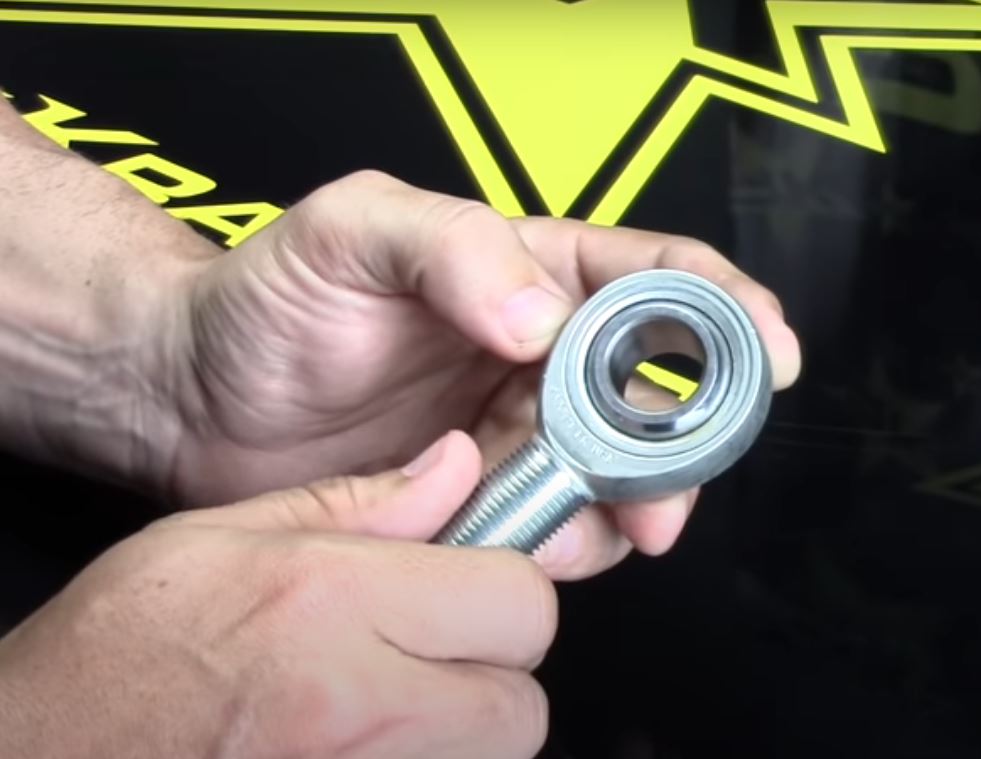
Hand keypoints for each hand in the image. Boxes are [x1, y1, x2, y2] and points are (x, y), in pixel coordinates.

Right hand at [0, 432, 555, 758]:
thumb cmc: (118, 654)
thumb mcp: (226, 535)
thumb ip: (361, 504)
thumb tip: (455, 468)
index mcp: (331, 602)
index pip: (518, 600)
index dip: (505, 586)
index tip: (472, 579)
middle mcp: (355, 706)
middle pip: (519, 701)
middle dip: (491, 669)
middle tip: (432, 646)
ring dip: (460, 726)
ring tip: (385, 696)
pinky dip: (424, 758)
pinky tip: (361, 736)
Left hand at [156, 171, 801, 578]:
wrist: (195, 396)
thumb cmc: (269, 297)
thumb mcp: (354, 231)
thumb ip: (455, 249)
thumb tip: (544, 318)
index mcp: (528, 270)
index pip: (656, 278)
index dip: (727, 311)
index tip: (769, 355)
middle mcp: (539, 351)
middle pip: (657, 395)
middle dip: (681, 449)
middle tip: (662, 502)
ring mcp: (516, 427)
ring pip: (615, 474)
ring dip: (621, 512)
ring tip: (577, 533)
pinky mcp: (484, 494)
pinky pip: (555, 525)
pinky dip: (562, 547)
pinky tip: (531, 548)